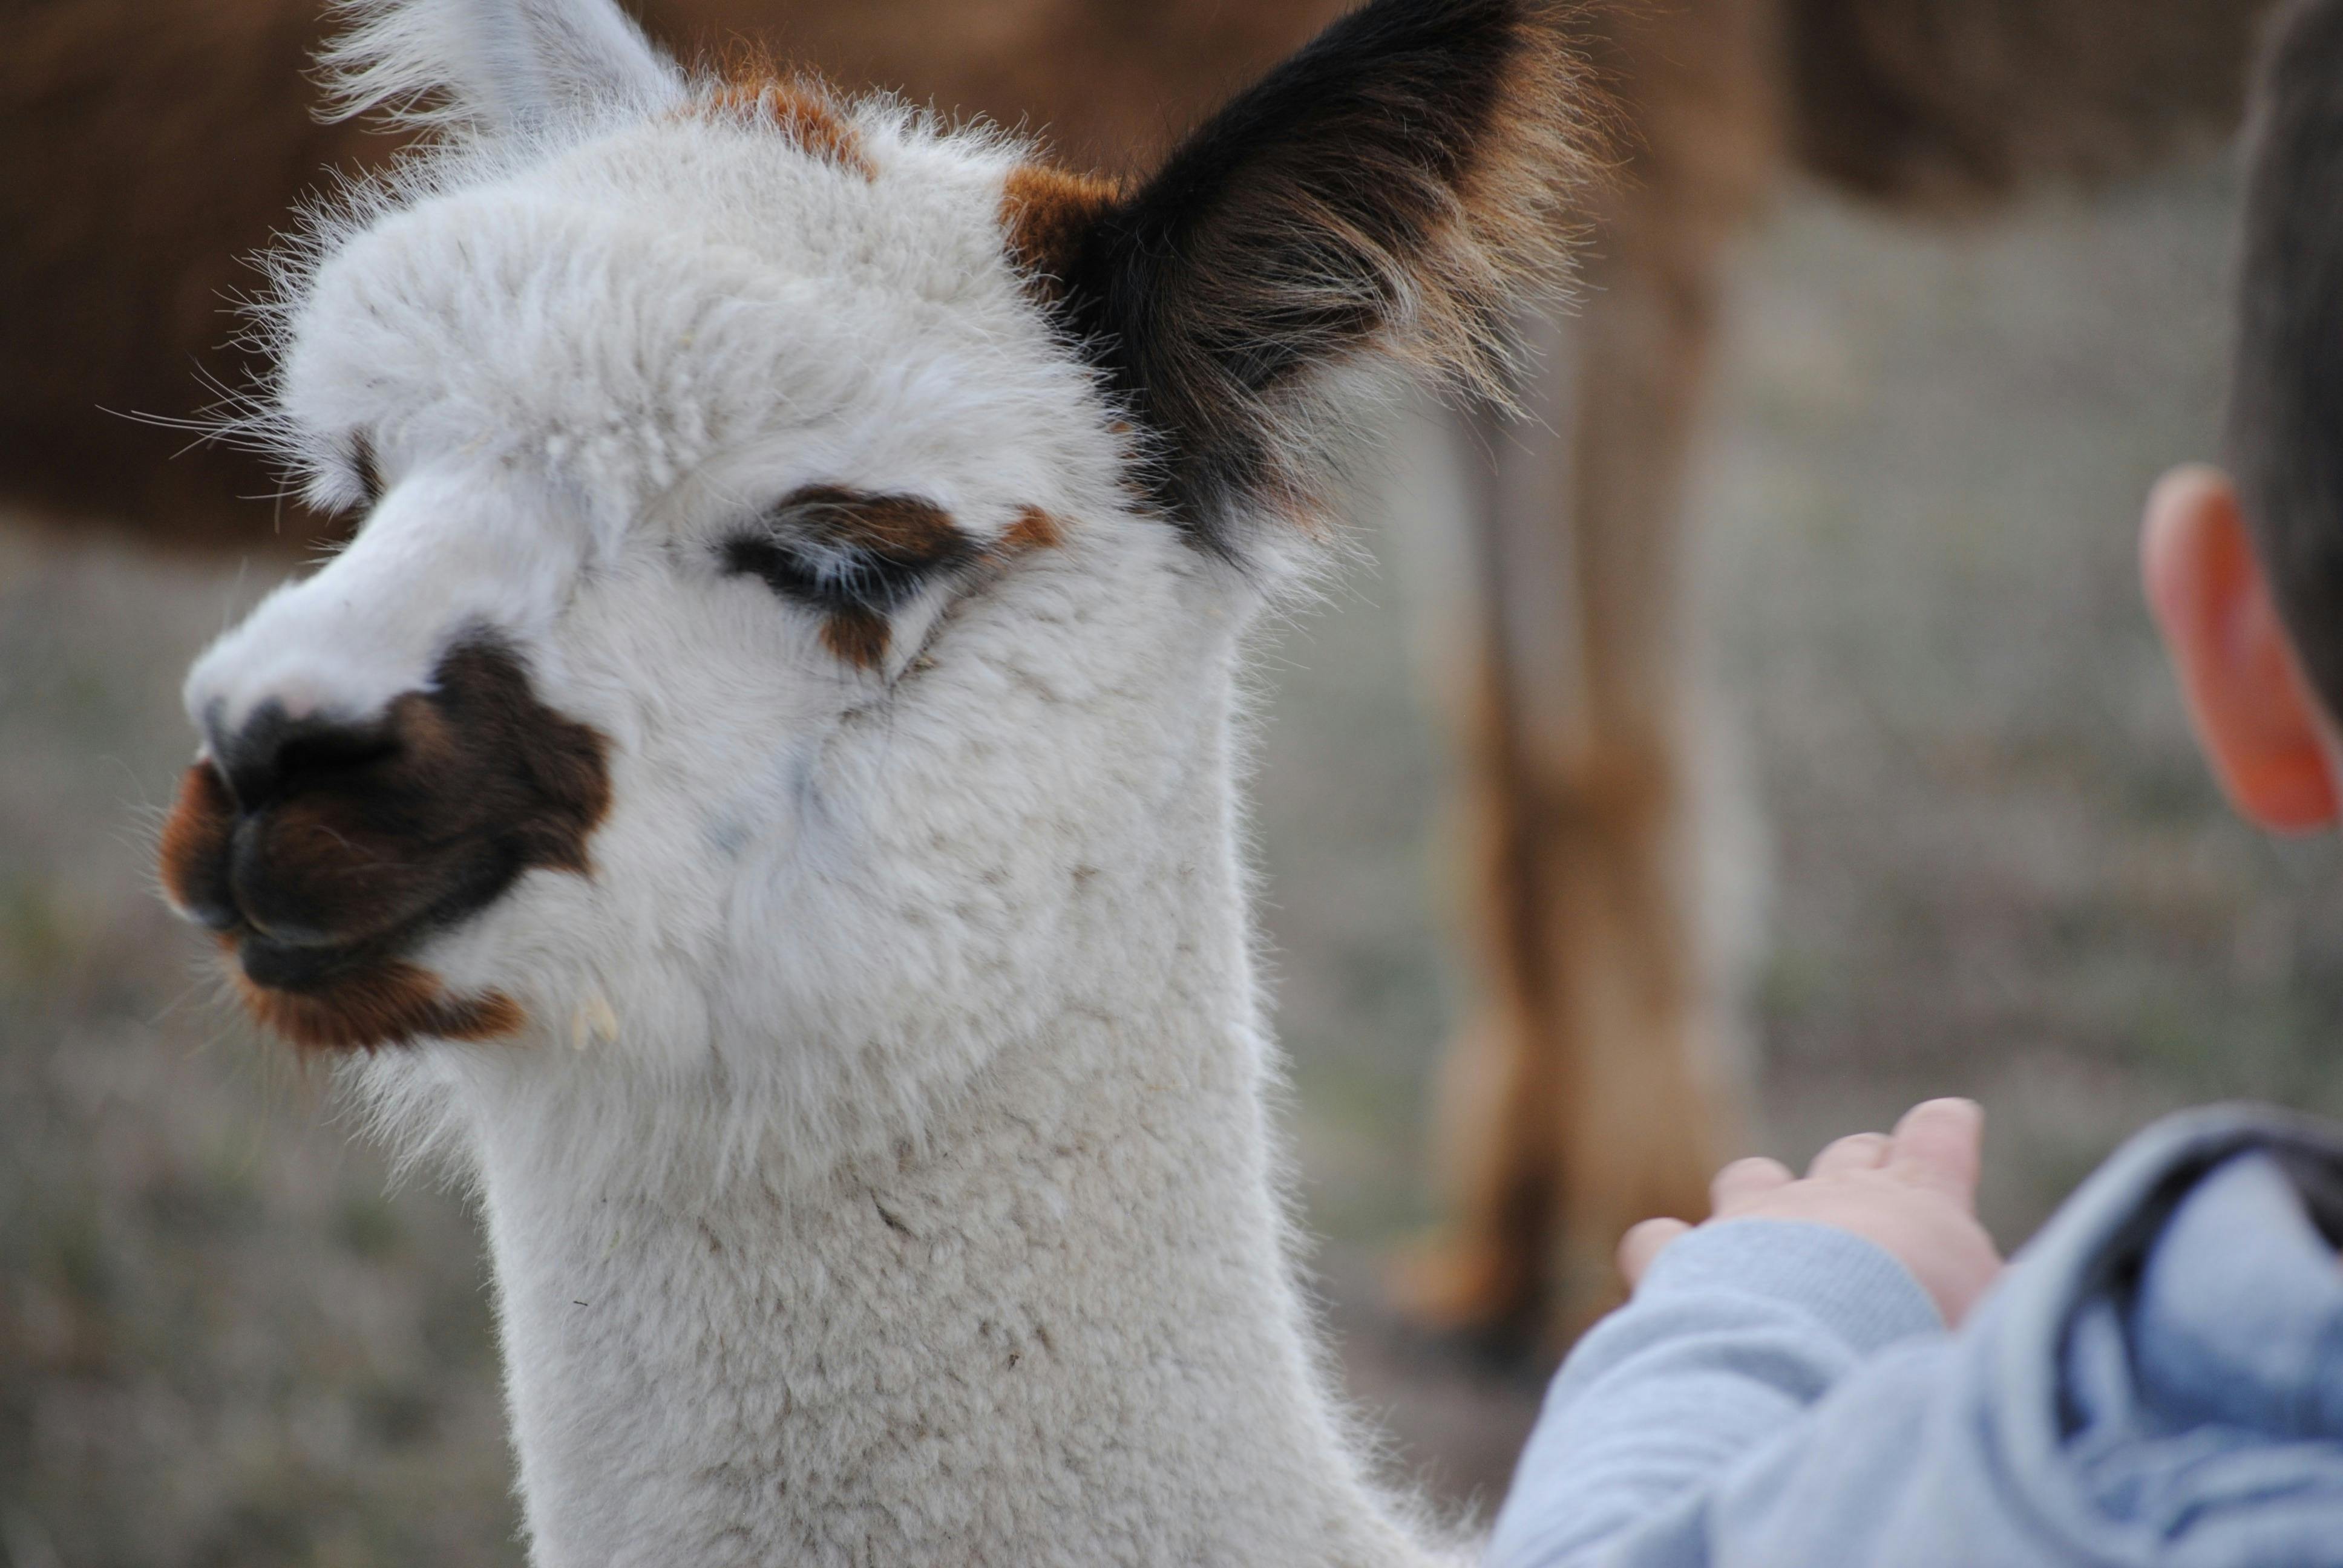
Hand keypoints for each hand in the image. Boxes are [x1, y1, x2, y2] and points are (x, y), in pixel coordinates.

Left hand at [1617, 1099, 2005, 1326]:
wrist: (1808, 1364)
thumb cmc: (1924, 1349)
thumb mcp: (2003, 1329)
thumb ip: (2021, 1303)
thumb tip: (2051, 1294)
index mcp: (1919, 1203)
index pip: (1939, 1138)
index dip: (1944, 1131)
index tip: (1950, 1120)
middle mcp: (1830, 1195)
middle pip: (1849, 1155)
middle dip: (1862, 1168)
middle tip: (1875, 1207)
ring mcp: (1750, 1222)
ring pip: (1752, 1179)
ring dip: (1763, 1200)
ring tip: (1773, 1241)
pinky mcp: (1682, 1261)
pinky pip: (1659, 1241)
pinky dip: (1668, 1256)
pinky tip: (1675, 1281)